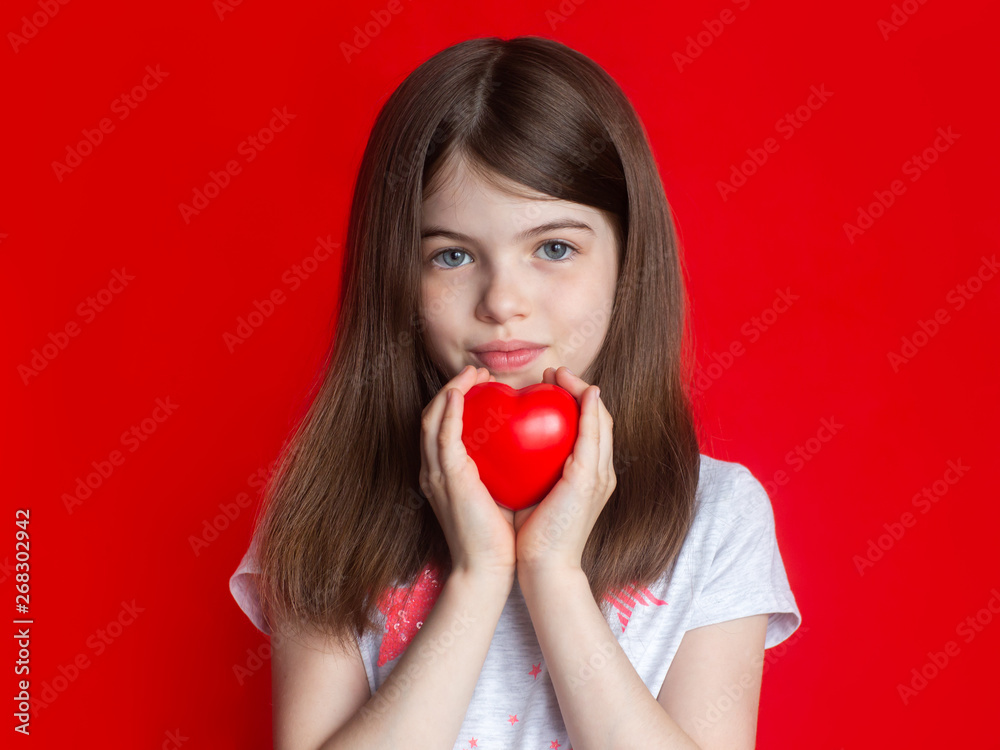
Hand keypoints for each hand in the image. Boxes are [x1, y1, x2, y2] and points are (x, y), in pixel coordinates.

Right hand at [419, 365, 515, 581]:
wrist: (489, 570)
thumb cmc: (500, 539)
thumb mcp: (501, 495)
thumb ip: (506, 471)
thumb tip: (530, 450)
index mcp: (446, 475)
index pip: (445, 429)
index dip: (458, 402)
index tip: (483, 385)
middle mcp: (435, 472)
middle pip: (433, 417)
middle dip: (452, 389)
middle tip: (477, 372)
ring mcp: (436, 475)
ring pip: (432, 420)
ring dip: (450, 391)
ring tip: (471, 374)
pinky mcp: (446, 479)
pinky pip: (442, 437)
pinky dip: (448, 412)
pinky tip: (459, 394)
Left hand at [513, 366, 616, 577]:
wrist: (543, 567)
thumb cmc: (533, 536)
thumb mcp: (533, 494)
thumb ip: (529, 470)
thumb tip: (508, 449)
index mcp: (588, 477)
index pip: (588, 430)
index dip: (575, 402)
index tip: (550, 385)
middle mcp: (600, 474)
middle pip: (600, 419)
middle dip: (581, 389)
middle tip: (555, 373)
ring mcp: (599, 476)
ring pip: (602, 422)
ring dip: (584, 392)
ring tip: (562, 375)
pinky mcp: (589, 479)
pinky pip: (593, 436)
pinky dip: (590, 411)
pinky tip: (582, 393)